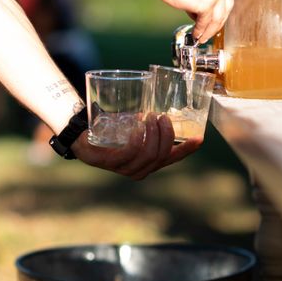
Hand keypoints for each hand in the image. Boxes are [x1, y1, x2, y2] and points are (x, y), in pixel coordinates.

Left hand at [71, 113, 201, 179]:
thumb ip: (149, 126)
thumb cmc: (111, 131)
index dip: (187, 150)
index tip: (199, 138)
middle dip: (166, 134)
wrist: (81, 134)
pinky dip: (138, 137)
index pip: (172, 158)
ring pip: (149, 154)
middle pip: (162, 154)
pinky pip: (131, 152)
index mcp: (149, 163)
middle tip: (161, 116)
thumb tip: (166, 110)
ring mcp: (125, 169)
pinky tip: (137, 126)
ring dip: (153, 133)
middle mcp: (140, 170)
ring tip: (149, 116)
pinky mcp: (111, 163)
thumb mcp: (135, 127)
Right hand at [149, 0, 233, 43]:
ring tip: (202, 36)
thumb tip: (199, 3)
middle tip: (210, 29)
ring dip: (210, 29)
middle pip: (226, 5)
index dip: (219, 7)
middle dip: (218, 21)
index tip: (214, 15)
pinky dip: (201, 30)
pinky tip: (196, 34)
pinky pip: (206, 21)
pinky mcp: (207, 2)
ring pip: (218, 16)